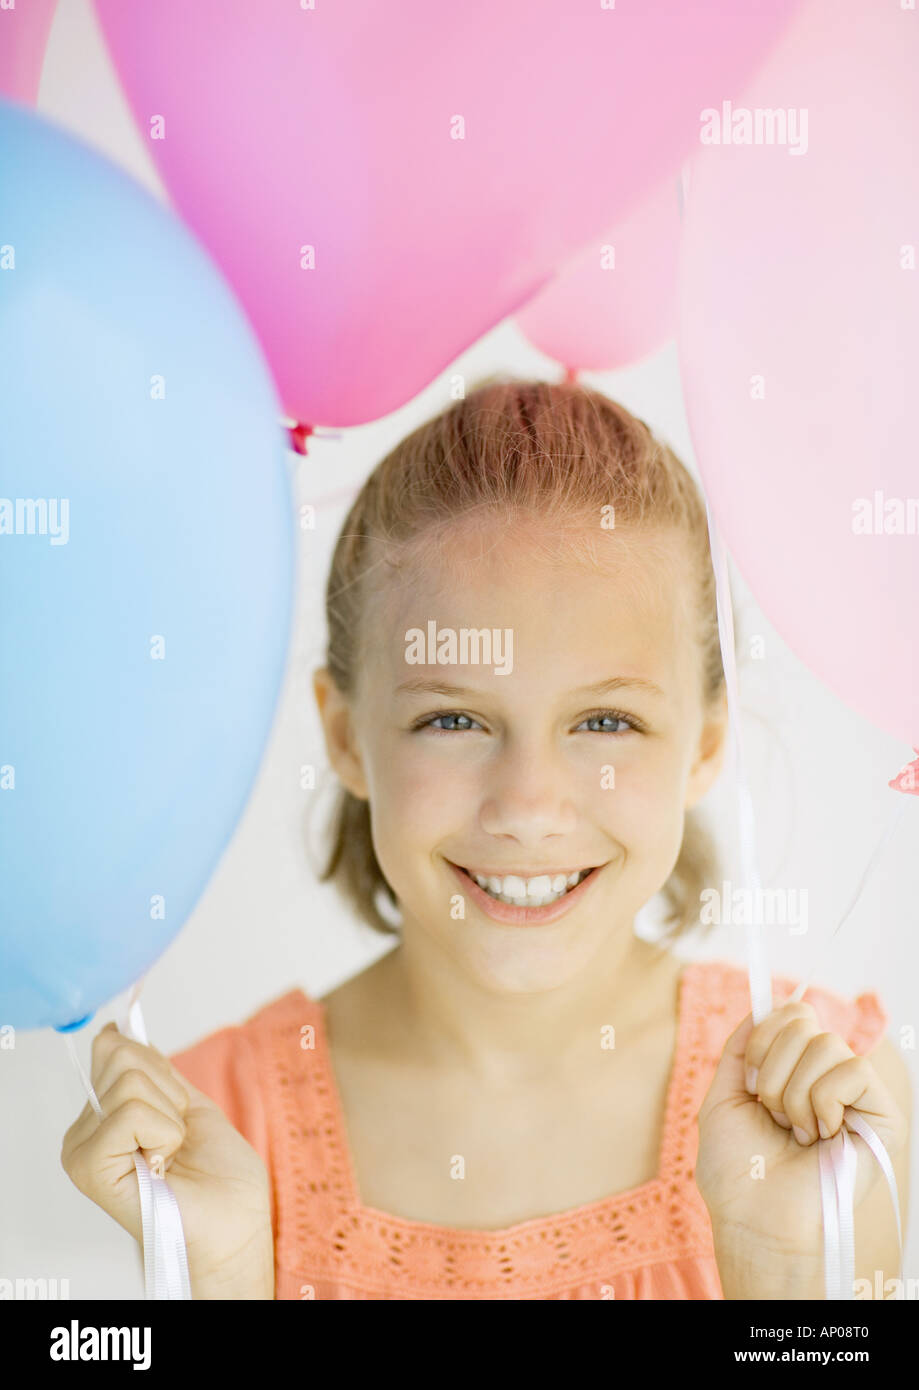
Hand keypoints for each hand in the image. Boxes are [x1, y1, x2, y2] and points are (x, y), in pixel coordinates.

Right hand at [61, 1022, 273, 1298]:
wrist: (235, 1221)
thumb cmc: (218, 1175)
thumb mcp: (186, 1102)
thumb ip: (151, 1071)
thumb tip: (116, 1031)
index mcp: (104, 1114)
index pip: (114, 1046)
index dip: (160, 1070)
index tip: (175, 1109)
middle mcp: (84, 1131)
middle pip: (121, 1057)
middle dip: (169, 1092)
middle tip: (176, 1137)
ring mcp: (82, 1150)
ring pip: (129, 1083)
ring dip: (171, 1116)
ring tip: (171, 1154)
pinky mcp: (90, 1169)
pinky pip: (130, 1113)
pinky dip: (164, 1133)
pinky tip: (163, 1165)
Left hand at [694, 998, 906, 1294]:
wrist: (755, 1220)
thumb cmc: (738, 1170)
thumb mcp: (724, 1096)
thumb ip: (739, 1048)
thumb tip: (760, 1008)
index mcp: (795, 1071)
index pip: (793, 1012)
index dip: (764, 1035)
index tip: (749, 1078)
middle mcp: (829, 1077)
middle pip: (805, 1021)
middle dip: (772, 1069)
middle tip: (773, 1115)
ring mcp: (857, 1096)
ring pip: (826, 1045)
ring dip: (793, 1094)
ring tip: (796, 1132)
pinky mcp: (883, 1117)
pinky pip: (853, 1071)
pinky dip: (823, 1103)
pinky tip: (821, 1136)